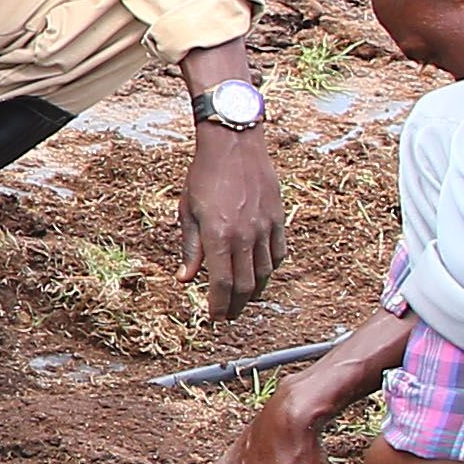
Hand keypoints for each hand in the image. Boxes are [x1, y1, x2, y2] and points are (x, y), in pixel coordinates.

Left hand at [185, 125, 284, 316]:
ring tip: (242, 301)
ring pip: (264, 273)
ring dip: (253, 293)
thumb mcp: (188, 212)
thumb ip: (190, 249)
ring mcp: (265, 228)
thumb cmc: (204, 175)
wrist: (234, 145)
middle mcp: (245, 236)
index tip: (214, 318)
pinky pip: (278, 254)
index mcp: (218, 235)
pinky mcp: (278, 219)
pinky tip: (260, 275)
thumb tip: (185, 280)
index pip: (221, 284)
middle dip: (235, 306)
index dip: (219, 306)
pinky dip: (269, 270)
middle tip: (228, 316)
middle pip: (244, 285)